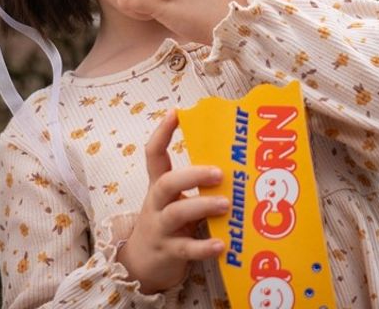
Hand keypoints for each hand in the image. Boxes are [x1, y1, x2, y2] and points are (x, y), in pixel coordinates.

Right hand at [117, 112, 227, 294]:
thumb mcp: (176, 203)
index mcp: (159, 187)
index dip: (162, 133)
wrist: (141, 265)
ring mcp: (160, 228)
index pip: (154, 154)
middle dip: (191, 175)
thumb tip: (236, 168)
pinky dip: (203, 246)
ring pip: (175, 213)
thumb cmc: (168, 226)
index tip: (176, 113)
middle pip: (165, 182)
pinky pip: (185, 248)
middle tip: (218, 173)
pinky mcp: (168, 252)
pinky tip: (221, 244)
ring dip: (201, 206)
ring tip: (225, 204)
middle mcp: (156, 204)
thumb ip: (197, 189)